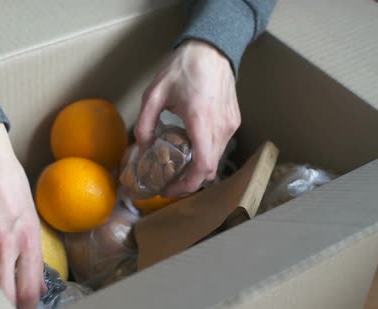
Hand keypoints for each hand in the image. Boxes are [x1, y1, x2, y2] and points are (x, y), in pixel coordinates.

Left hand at [134, 39, 240, 196]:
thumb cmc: (184, 68)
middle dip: (189, 180)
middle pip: (209, 169)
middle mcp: (220, 126)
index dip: (187, 185)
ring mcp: (231, 125)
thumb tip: (143, 147)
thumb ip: (145, 123)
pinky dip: (206, 153)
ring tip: (178, 163)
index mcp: (201, 120)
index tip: (170, 189)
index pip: (202, 167)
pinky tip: (191, 145)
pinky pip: (221, 146)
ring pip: (216, 159)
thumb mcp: (154, 93)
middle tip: (168, 181)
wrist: (212, 49)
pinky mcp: (234, 121)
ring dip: (198, 167)